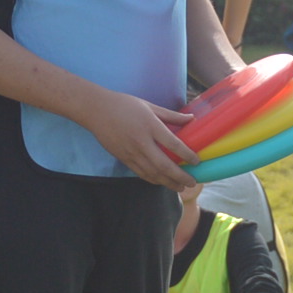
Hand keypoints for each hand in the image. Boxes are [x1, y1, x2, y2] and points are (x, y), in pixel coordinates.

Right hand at [82, 87, 199, 189]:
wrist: (96, 111)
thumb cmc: (124, 104)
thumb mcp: (149, 106)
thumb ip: (171, 115)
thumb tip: (192, 118)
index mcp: (150, 126)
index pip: (173, 144)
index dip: (187, 155)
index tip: (197, 161)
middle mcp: (141, 142)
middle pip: (164, 165)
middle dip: (180, 176)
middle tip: (193, 182)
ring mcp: (131, 152)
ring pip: (152, 173)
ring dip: (168, 182)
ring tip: (181, 187)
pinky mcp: (123, 158)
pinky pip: (140, 173)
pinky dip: (153, 180)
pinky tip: (162, 182)